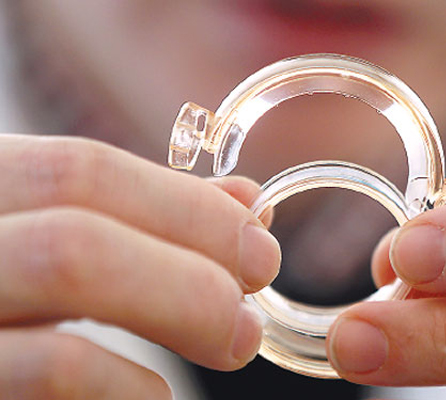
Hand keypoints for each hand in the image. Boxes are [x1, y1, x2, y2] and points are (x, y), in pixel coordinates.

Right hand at [0, 134, 279, 398]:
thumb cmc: (2, 313)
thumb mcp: (52, 252)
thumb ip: (141, 222)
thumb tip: (242, 200)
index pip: (79, 167)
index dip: (184, 203)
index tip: (258, 241)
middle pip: (79, 200)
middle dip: (195, 242)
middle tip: (260, 284)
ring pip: (66, 258)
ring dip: (180, 299)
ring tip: (235, 339)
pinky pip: (45, 367)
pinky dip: (122, 382)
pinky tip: (154, 396)